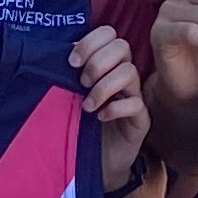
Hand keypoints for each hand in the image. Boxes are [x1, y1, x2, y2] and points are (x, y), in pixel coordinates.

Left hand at [70, 22, 152, 197]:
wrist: (91, 163)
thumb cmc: (78, 126)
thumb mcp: (67, 95)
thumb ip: (66, 73)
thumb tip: (57, 52)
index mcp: (105, 64)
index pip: (108, 34)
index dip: (91, 42)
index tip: (72, 62)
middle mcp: (122, 76)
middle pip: (122, 46)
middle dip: (97, 62)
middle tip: (82, 83)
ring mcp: (133, 96)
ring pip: (129, 72)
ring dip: (104, 87)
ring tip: (87, 106)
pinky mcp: (140, 120)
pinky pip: (136, 104)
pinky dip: (115, 108)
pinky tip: (100, 117)